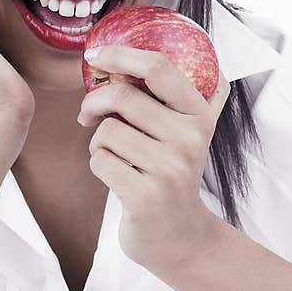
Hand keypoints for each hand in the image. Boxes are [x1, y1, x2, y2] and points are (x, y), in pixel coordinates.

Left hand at [77, 46, 229, 272]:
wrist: (179, 236)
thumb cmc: (174, 175)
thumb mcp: (193, 134)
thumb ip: (195, 98)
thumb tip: (204, 60)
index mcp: (199, 115)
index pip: (159, 68)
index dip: (120, 54)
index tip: (94, 54)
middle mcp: (190, 139)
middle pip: (123, 96)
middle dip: (94, 102)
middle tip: (87, 114)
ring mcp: (169, 169)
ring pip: (107, 131)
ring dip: (97, 141)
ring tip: (113, 154)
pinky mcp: (145, 196)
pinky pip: (100, 160)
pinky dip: (98, 164)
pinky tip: (115, 175)